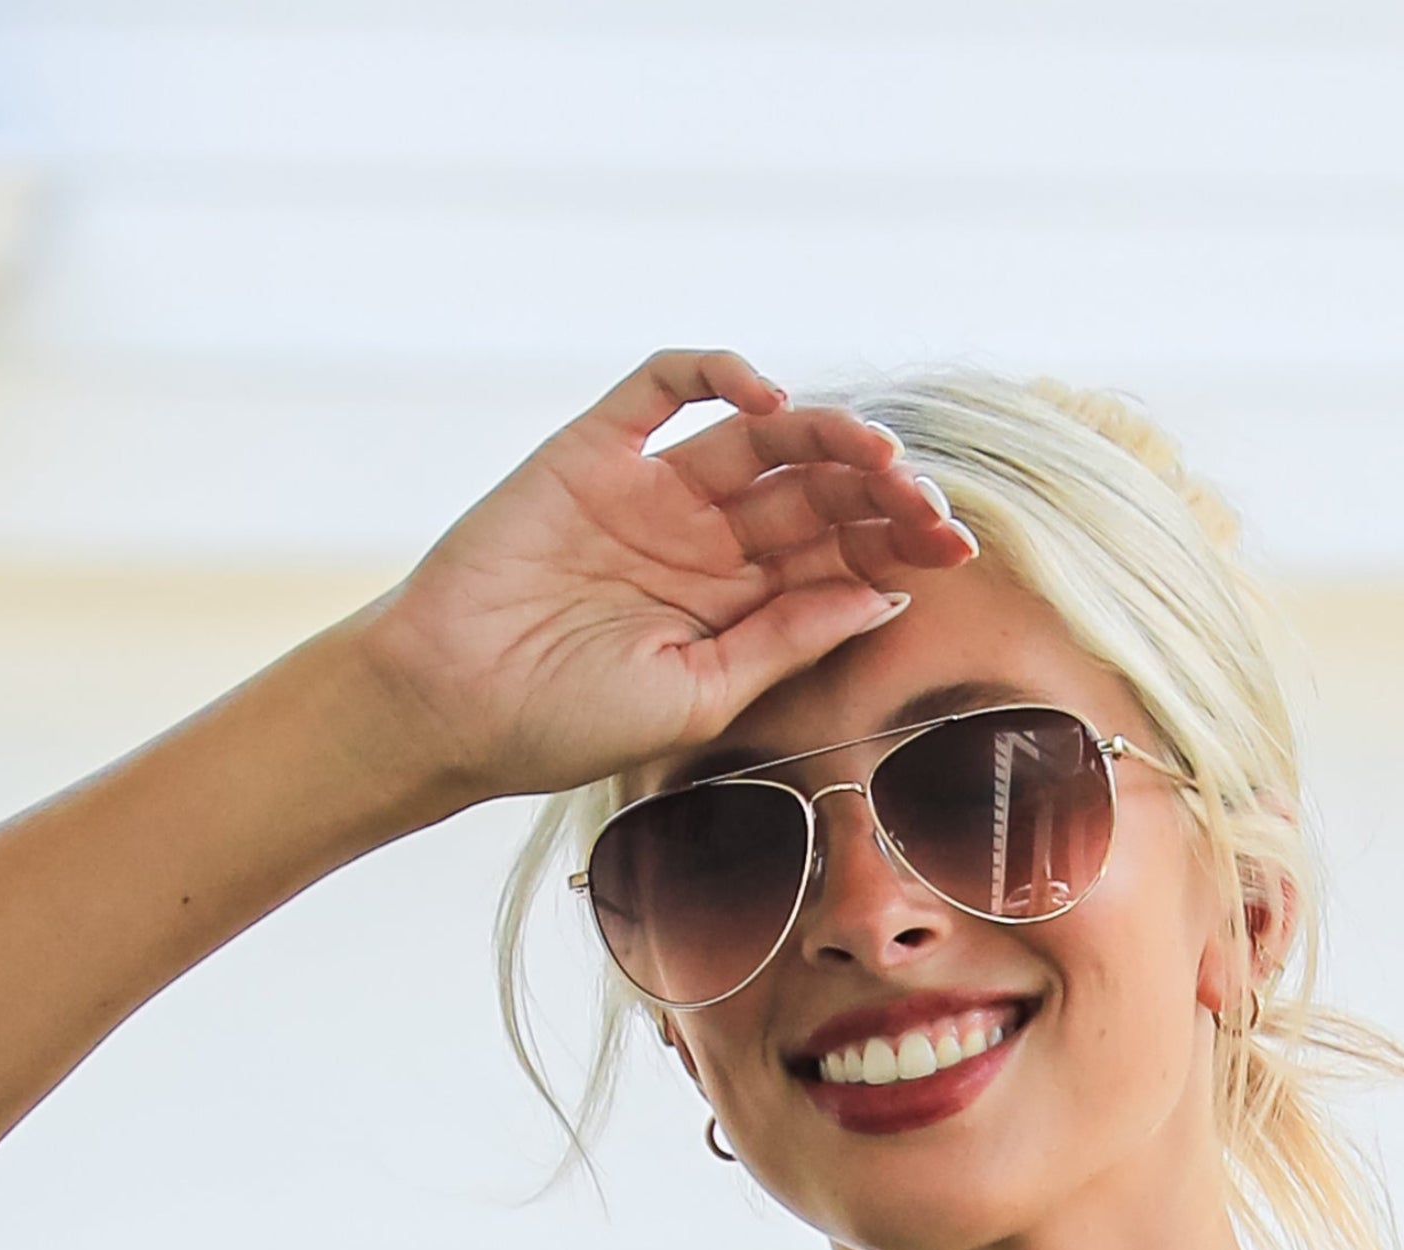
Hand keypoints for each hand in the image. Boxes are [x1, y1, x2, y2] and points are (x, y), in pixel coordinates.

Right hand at [355, 348, 979, 808]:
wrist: (449, 705)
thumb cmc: (564, 723)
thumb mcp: (698, 696)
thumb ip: (786, 641)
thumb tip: (886, 595)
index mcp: (736, 606)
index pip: (836, 555)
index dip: (897, 542)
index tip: (954, 548)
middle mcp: (704, 540)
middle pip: (814, 490)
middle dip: (880, 490)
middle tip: (928, 501)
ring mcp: (653, 488)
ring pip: (760, 435)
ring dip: (826, 433)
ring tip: (875, 452)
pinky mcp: (595, 446)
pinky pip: (665, 384)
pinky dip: (720, 372)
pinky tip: (769, 398)